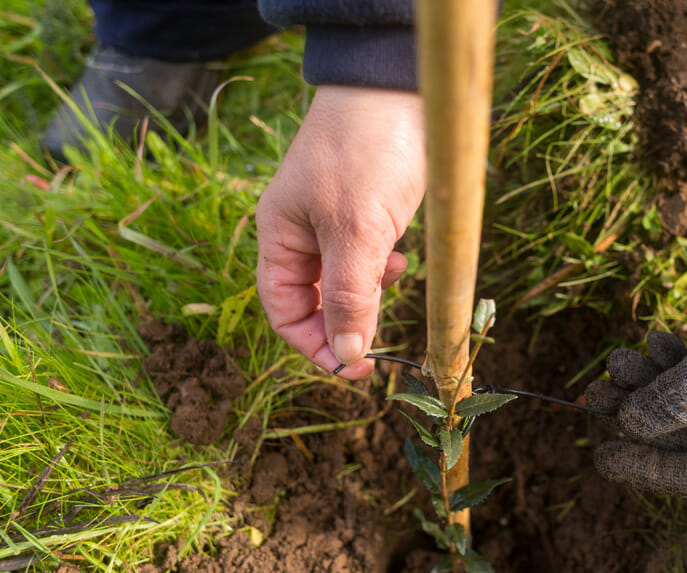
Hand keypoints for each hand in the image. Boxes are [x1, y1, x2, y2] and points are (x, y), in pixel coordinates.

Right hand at [256, 86, 424, 378]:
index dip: (314, 344)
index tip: (354, 368)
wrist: (397, 85)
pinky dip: (384, 269)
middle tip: (380, 346)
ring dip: (369, 295)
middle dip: (346, 324)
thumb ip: (350, 296)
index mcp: (280, 235)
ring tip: (393, 282)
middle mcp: (301, 232)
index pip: (283, 309)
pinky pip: (368, 258)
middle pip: (314, 300)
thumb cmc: (366, 151)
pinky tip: (402, 261)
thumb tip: (347, 355)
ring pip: (346, 281)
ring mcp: (335, 221)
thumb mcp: (356, 231)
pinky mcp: (368, 211)